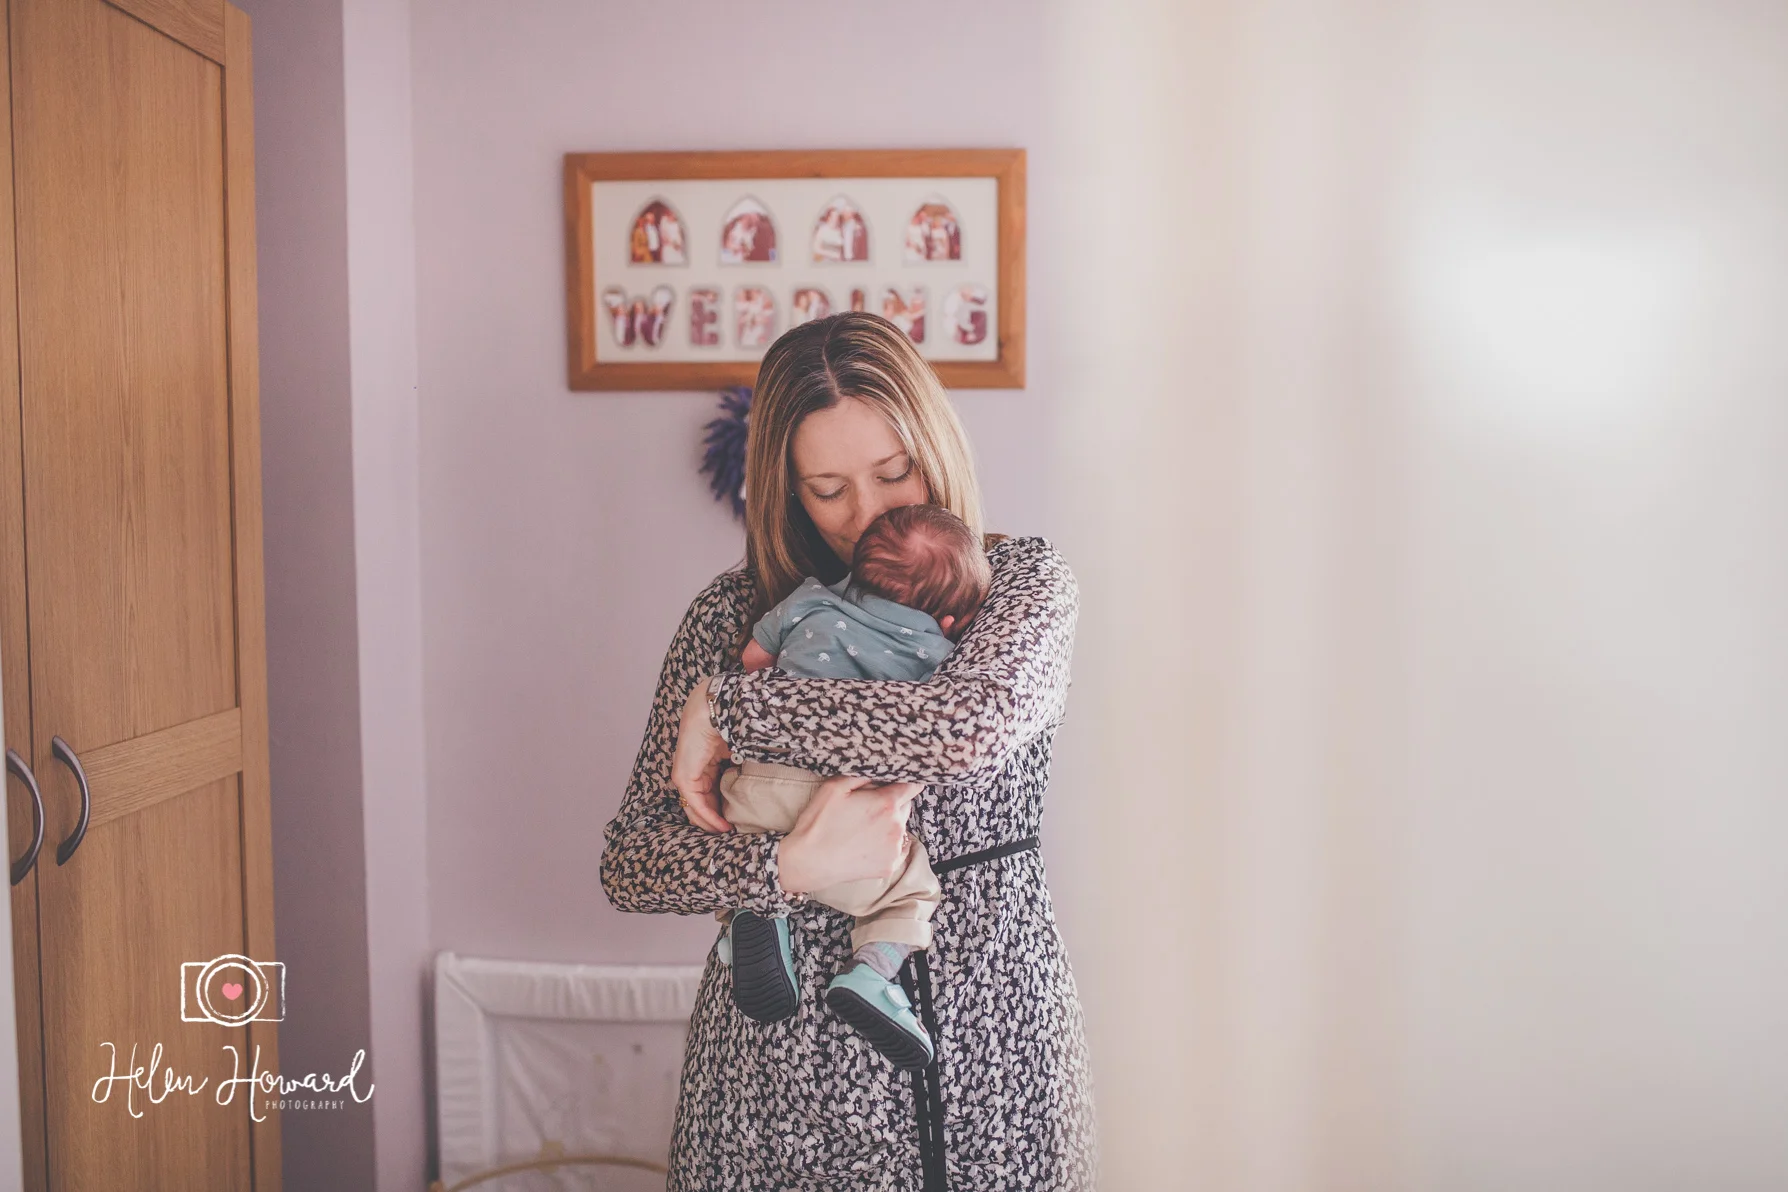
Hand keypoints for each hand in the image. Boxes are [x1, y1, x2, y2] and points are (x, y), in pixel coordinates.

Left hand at [672, 677, 731, 832]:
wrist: (714, 709)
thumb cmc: (728, 724)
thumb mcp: (736, 751)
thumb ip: (739, 767)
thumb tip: (756, 781)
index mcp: (704, 764)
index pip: (711, 793)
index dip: (724, 808)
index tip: (738, 821)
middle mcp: (692, 771)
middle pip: (703, 803)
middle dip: (718, 820)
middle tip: (735, 832)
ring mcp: (686, 775)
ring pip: (697, 808)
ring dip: (713, 823)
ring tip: (729, 834)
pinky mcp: (684, 778)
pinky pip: (696, 804)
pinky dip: (708, 817)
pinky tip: (722, 826)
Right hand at [776, 775, 922, 894]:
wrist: (808, 862)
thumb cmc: (819, 823)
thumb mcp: (835, 787)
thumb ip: (863, 774)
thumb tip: (881, 771)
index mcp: (886, 804)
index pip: (912, 786)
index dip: (905, 783)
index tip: (897, 785)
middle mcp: (896, 826)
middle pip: (906, 806)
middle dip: (892, 803)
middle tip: (867, 808)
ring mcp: (895, 848)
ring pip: (901, 827)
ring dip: (890, 824)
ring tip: (864, 829)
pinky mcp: (890, 865)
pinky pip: (898, 848)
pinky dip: (888, 844)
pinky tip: (868, 844)